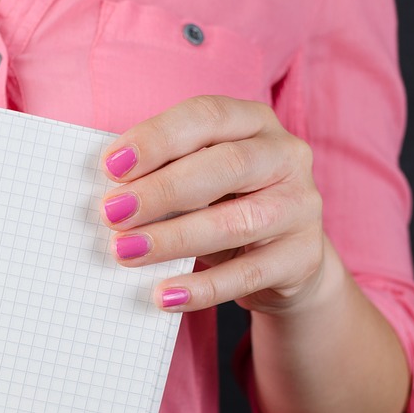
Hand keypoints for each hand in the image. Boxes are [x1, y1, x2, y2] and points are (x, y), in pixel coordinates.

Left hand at [100, 95, 326, 315]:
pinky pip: (246, 274)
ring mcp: (300, 207)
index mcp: (255, 123)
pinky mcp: (302, 258)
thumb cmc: (227, 206)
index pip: (207, 116)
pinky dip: (202, 288)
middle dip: (162, 189)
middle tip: (112, 213)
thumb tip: (111, 197)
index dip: (157, 138)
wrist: (286, 260)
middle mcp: (286, 157)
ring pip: (235, 222)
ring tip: (126, 252)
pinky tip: (164, 296)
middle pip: (225, 165)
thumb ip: (165, 176)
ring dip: (172, 239)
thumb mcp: (200, 181)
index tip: (110, 166)